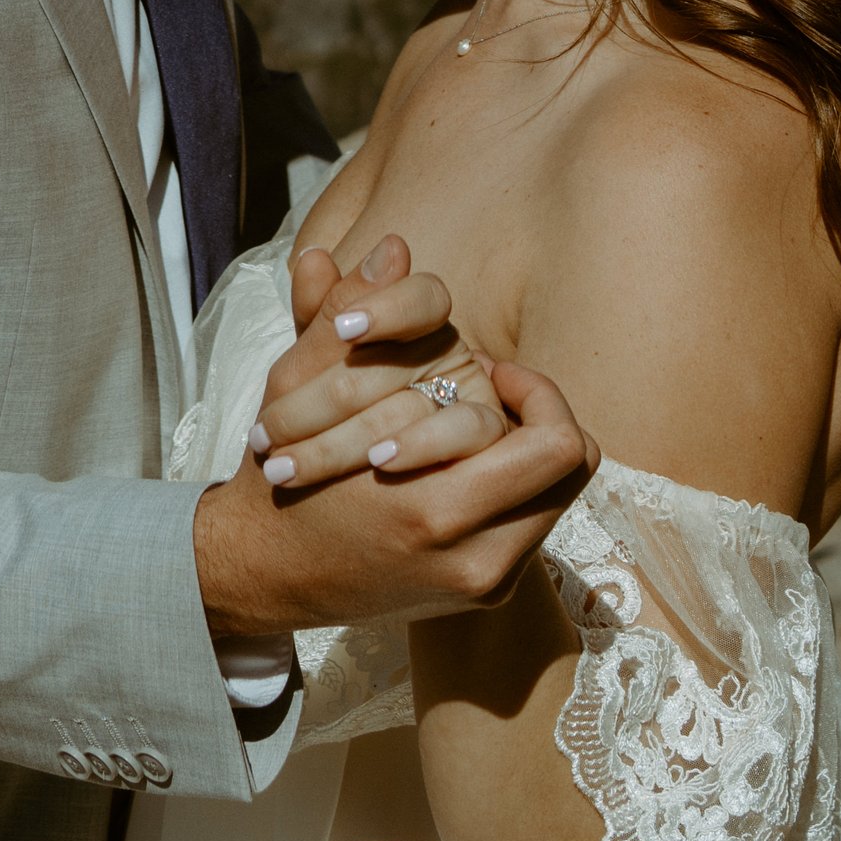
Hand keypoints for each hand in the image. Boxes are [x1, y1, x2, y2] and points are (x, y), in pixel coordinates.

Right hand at [192, 233, 597, 641]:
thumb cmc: (286, 468)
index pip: (558, 445)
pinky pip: (533, 525)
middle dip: (545, 417)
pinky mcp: (482, 594)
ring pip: (559, 497)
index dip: (539, 393)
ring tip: (482, 425)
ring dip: (530, 454)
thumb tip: (394, 247)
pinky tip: (468, 462)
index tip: (495, 371)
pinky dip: (513, 488)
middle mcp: (471, 555)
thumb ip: (346, 313)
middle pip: (573, 470)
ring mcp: (481, 581)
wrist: (267, 569)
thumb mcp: (299, 385)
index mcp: (435, 508)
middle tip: (502, 392)